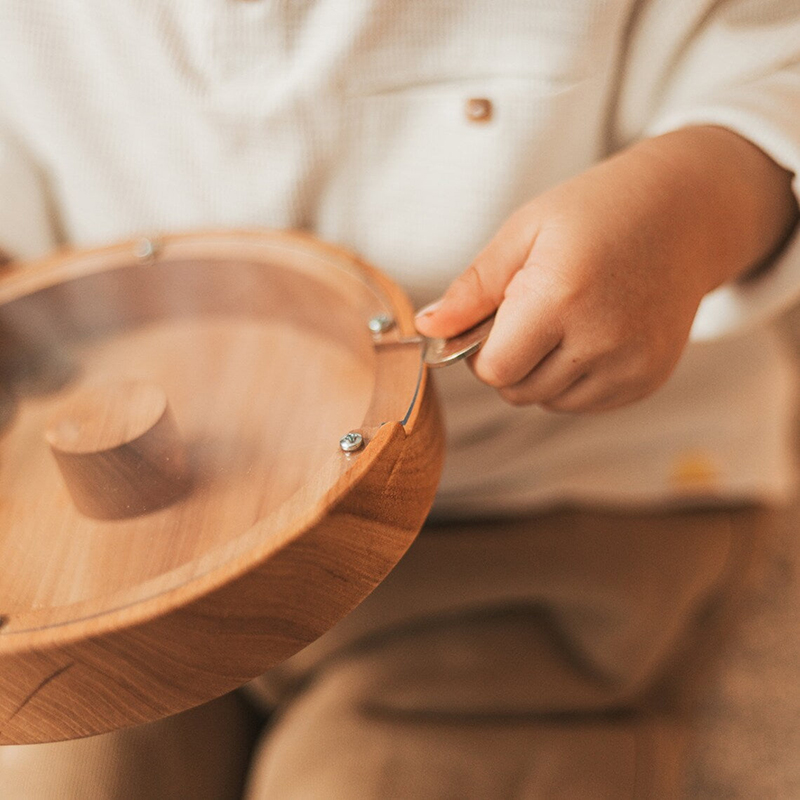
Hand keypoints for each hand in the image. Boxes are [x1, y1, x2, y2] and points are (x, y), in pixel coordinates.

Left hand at [415, 126, 797, 411]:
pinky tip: (589, 335)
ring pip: (548, 402)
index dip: (478, 350)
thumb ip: (472, 288)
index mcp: (560, 297)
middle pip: (517, 391)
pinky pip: (584, 403)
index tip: (491, 319)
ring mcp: (631, 365)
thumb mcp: (524, 232)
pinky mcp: (649, 379)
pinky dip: (573, 380)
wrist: (685, 214)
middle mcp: (601, 339)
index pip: (491, 369)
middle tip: (529, 313)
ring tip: (563, 321)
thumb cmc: (595, 213)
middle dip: (507, 360)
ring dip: (539, 373)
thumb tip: (426, 328)